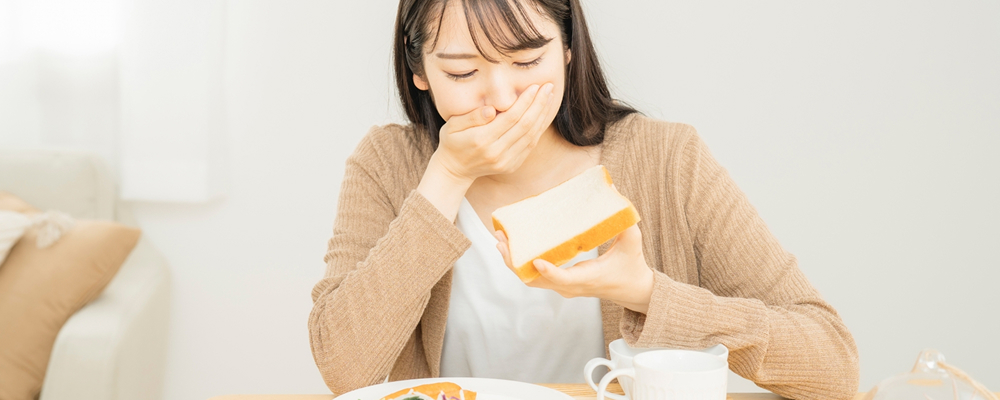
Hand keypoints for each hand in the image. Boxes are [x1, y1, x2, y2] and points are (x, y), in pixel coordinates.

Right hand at [430, 82, 557, 184]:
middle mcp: (496, 152)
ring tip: (550, 97)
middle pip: (525, 126)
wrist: (454, 170)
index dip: (525, 101)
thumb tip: (491, 110)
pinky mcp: (512, 165)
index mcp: (481, 139)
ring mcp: (506, 161)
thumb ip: (472, 117)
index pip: (511, 117)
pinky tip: (544, 114)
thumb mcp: (452, 126)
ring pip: (531, 136)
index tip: (535, 86)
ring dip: (543, 115)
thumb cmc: (452, 141)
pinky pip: (530, 145)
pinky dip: (539, 128)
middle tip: (549, 87)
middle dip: (539, 104)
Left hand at [494, 224, 655, 313]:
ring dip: (513, 263)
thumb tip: (613, 191)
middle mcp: (571, 287)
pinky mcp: (560, 284)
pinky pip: (534, 277)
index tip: (535, 260)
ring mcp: (563, 287)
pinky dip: (520, 265)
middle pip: (536, 279)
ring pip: (531, 279)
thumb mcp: (632, 242)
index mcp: (588, 278)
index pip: (564, 279)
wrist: (632, 290)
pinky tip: (510, 248)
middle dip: (515, 262)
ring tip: (499, 242)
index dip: (549, 271)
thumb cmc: (632, 265)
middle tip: (502, 241)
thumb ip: (624, 221)